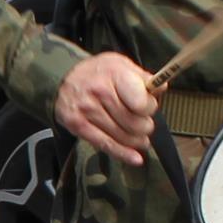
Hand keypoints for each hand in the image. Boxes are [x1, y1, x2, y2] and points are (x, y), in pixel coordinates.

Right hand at [56, 50, 157, 168]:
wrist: (61, 78)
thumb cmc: (96, 73)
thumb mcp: (120, 64)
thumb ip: (142, 77)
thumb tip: (162, 87)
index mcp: (114, 74)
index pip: (141, 103)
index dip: (149, 108)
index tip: (148, 107)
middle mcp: (100, 92)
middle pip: (134, 123)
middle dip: (145, 126)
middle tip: (144, 124)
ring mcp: (88, 111)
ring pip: (123, 136)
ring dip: (137, 141)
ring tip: (141, 139)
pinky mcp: (78, 126)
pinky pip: (106, 145)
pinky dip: (123, 154)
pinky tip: (136, 159)